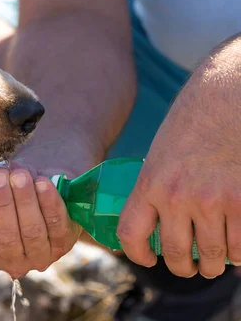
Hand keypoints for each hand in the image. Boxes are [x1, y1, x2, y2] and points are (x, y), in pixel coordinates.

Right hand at [0, 161, 81, 278]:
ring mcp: (41, 256)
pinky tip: (42, 182)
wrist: (25, 181)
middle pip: (7, 237)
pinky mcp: (64, 243)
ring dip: (25, 201)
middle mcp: (13, 263)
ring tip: (19, 175)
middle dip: (2, 203)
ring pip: (32, 232)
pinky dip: (50, 203)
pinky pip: (57, 225)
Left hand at [117, 38, 240, 278]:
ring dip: (216, 263)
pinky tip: (239, 249)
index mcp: (150, 182)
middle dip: (184, 267)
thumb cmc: (195, 119)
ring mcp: (214, 201)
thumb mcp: (162, 152)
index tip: (147, 258)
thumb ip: (159, 187)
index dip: (137, 254)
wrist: (229, 94)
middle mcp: (178, 197)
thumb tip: (159, 222)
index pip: (131, 233)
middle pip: (177, 253)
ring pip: (214, 255)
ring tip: (217, 260)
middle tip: (191, 266)